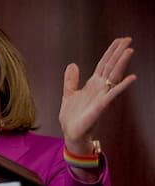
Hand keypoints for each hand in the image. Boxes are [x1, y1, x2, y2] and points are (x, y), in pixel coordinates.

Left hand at [59, 37, 136, 155]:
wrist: (70, 132)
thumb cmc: (72, 116)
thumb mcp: (68, 94)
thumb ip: (71, 80)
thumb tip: (72, 64)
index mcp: (92, 84)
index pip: (103, 64)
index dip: (111, 52)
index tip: (119, 40)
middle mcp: (100, 88)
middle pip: (111, 66)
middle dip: (118, 52)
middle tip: (128, 39)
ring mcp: (102, 96)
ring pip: (114, 76)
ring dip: (121, 63)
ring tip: (129, 51)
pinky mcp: (101, 106)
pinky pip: (113, 94)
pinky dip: (122, 86)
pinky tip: (131, 77)